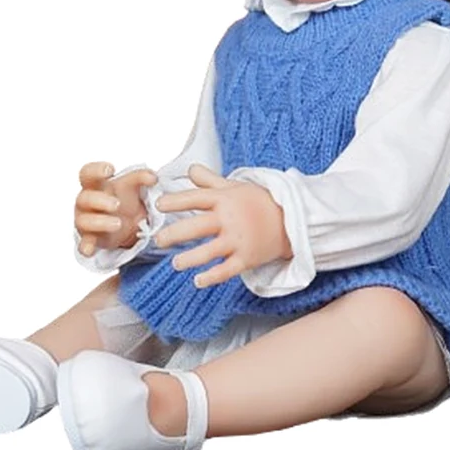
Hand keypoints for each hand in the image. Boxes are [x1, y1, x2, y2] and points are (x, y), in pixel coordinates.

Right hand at [75, 161, 157, 254]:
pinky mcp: (90, 238)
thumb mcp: (133, 185)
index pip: (87, 173)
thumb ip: (142, 177)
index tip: (110, 170)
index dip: (95, 170)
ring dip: (100, 222)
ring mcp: (85, 220)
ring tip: (118, 224)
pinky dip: (85, 247)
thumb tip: (154, 177)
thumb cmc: (124, 197)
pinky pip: (83, 243)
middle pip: (84, 198)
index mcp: (96, 184)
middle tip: (117, 204)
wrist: (126, 221)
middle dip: (100, 201)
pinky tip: (89, 250)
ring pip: (84, 221)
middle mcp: (86, 201)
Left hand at [153, 163, 291, 288]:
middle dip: (175, 234)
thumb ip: (210, 180)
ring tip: (175, 263)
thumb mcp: (235, 186)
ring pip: (209, 251)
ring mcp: (238, 240)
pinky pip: (227, 270)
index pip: (195, 198)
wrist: (291, 219)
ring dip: (190, 259)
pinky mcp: (247, 258)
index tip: (159, 204)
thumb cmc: (259, 201)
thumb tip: (190, 169)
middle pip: (197, 226)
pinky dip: (212, 277)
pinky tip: (198, 281)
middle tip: (158, 240)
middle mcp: (229, 219)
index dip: (176, 201)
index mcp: (224, 199)